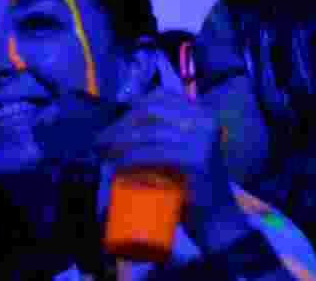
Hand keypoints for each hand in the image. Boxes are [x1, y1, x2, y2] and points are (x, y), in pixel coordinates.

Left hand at [91, 89, 252, 253]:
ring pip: (148, 133)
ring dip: (118, 141)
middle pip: (150, 112)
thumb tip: (119, 123)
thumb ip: (161, 130)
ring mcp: (202, 138)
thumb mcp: (179, 147)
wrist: (217, 218)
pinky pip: (153, 152)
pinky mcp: (196, 158)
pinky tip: (115, 164)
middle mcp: (204, 119)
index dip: (131, 109)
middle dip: (120, 125)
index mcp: (201, 112)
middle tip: (99, 141)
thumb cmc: (192, 183)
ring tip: (101, 151)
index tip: (112, 125)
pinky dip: (130, 157)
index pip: (158, 97)